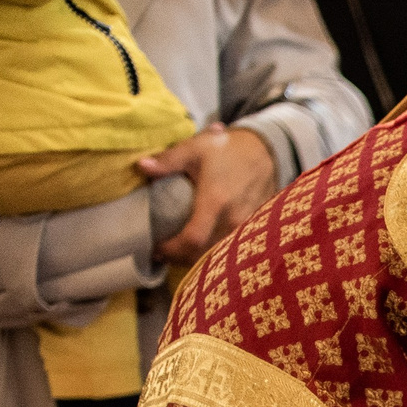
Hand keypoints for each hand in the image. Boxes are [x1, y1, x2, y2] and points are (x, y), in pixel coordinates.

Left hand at [136, 123, 280, 266]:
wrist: (265, 153)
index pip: (193, 239)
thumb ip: (169, 160)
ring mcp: (248, 227)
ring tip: (180, 253)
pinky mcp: (256, 230)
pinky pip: (232, 249)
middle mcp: (234, 219)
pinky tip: (202, 247)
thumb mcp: (196, 148)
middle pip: (206, 254)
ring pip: (220, 256)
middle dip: (182, 258)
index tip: (156, 249)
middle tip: (163, 254)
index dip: (173, 249)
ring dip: (198, 257)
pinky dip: (215, 252)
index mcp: (216, 201)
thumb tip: (141, 166)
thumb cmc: (227, 150)